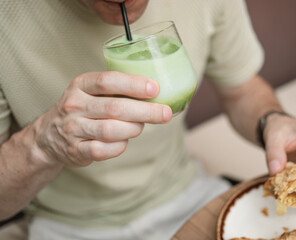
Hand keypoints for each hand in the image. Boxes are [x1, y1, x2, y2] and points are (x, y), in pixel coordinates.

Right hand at [33, 71, 171, 166]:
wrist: (49, 135)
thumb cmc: (83, 109)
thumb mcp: (91, 92)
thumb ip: (117, 90)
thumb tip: (156, 93)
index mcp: (81, 85)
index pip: (108, 81)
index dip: (133, 84)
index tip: (155, 89)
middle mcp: (74, 105)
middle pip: (115, 108)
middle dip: (146, 111)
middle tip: (165, 113)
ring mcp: (73, 129)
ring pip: (111, 130)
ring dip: (133, 129)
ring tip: (141, 126)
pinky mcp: (76, 150)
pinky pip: (104, 150)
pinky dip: (120, 146)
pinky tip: (124, 141)